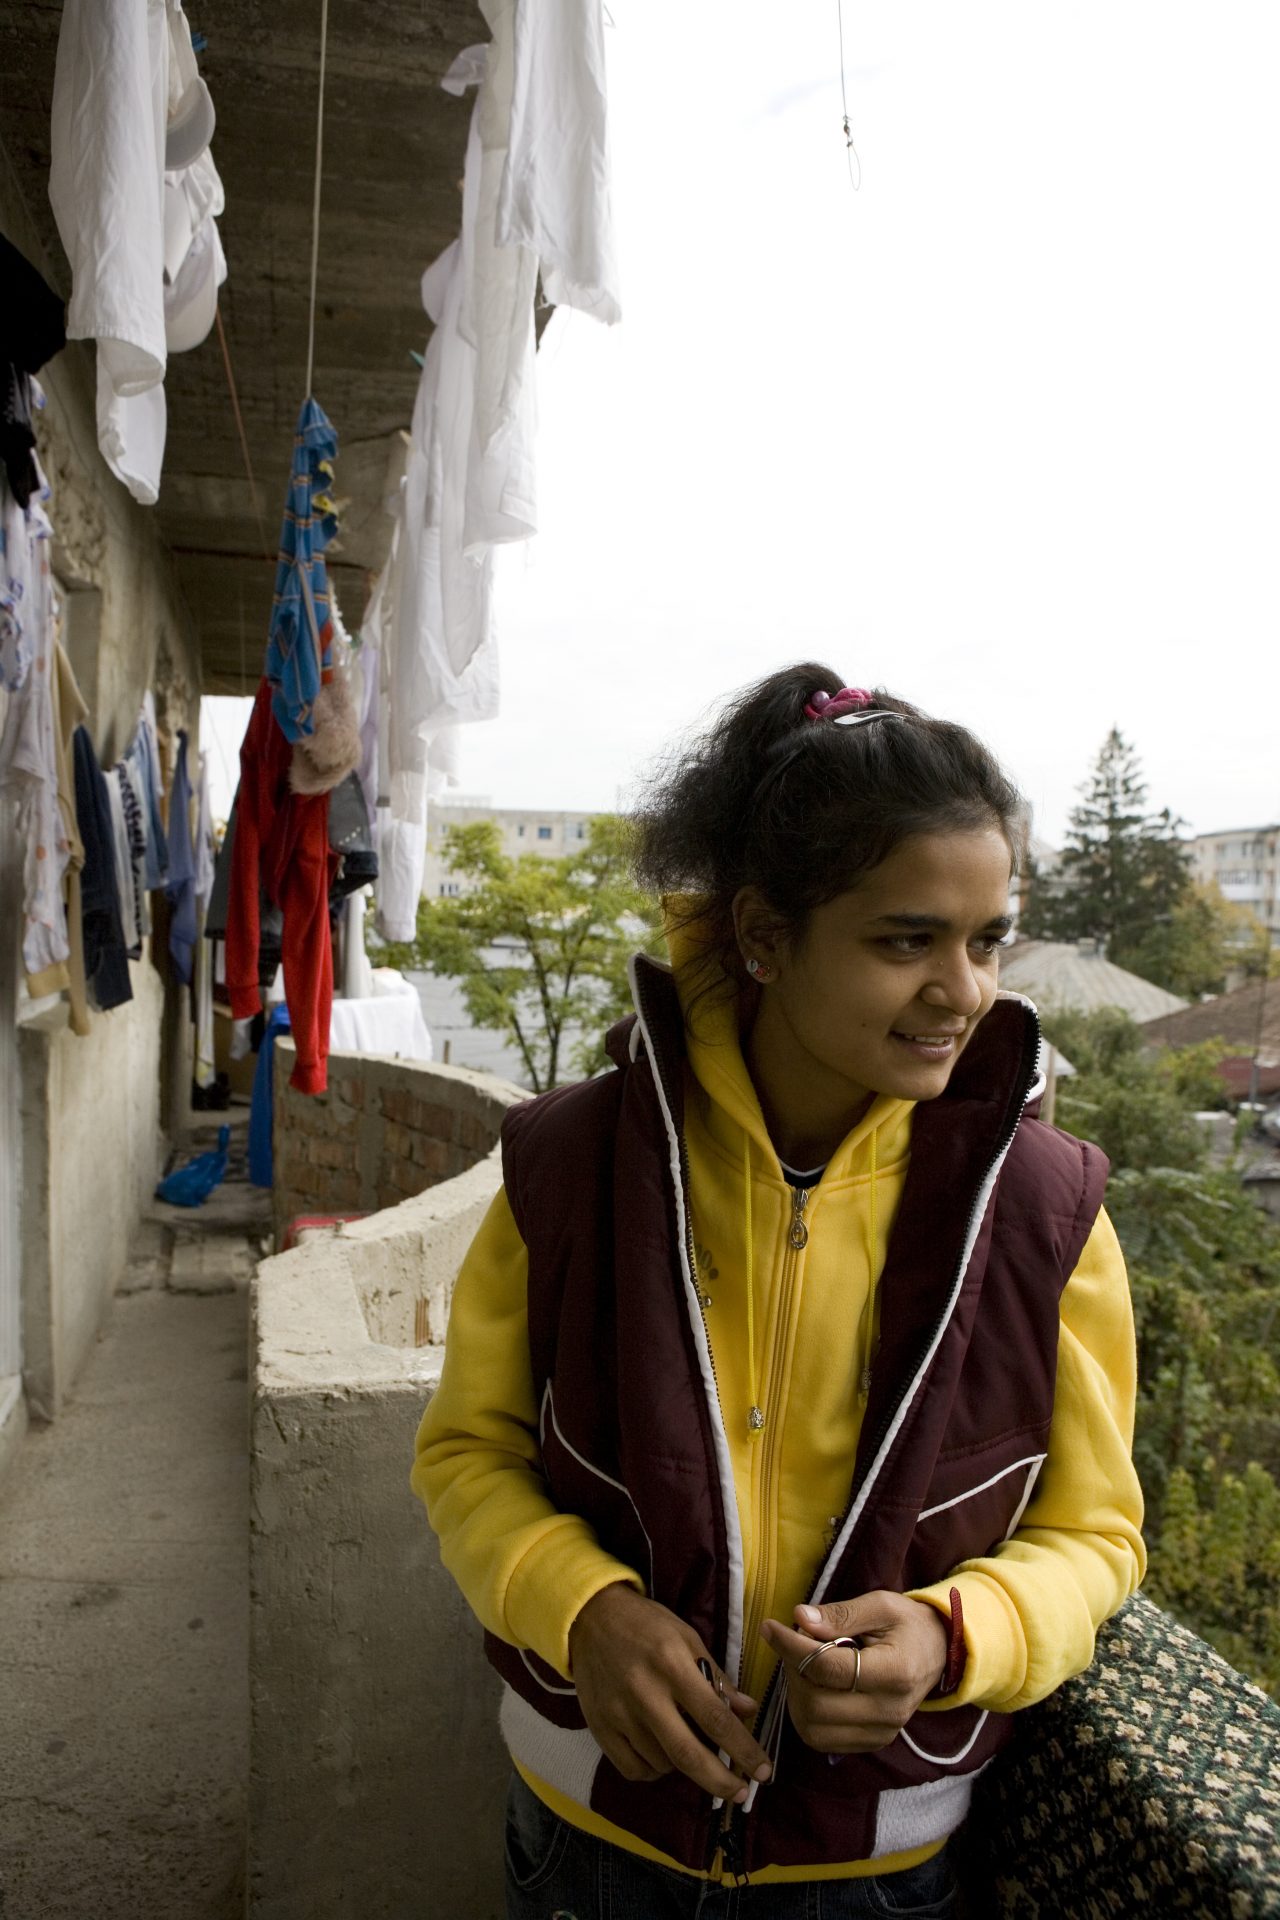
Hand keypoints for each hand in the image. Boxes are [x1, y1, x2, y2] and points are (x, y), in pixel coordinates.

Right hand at [568, 1583, 772, 1801]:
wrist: (590, 1617)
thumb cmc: (646, 1625)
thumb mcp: (686, 1637)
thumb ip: (716, 1677)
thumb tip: (748, 1712)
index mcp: (672, 1665)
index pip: (715, 1717)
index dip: (743, 1749)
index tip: (763, 1770)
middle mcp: (644, 1693)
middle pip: (688, 1754)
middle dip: (720, 1780)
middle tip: (741, 1793)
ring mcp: (618, 1714)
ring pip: (662, 1763)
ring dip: (685, 1766)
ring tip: (690, 1746)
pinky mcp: (599, 1728)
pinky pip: (634, 1769)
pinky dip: (654, 1769)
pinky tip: (661, 1753)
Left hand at [760, 1591, 949, 1754]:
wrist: (939, 1653)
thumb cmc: (908, 1624)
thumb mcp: (880, 1605)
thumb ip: (840, 1614)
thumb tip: (800, 1618)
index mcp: (895, 1672)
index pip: (828, 1667)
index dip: (791, 1646)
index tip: (770, 1626)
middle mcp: (889, 1711)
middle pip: (815, 1703)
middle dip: (792, 1670)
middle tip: (793, 1644)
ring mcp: (882, 1732)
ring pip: (813, 1728)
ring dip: (796, 1695)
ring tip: (803, 1665)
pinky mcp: (873, 1742)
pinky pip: (823, 1740)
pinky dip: (806, 1715)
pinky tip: (812, 1687)